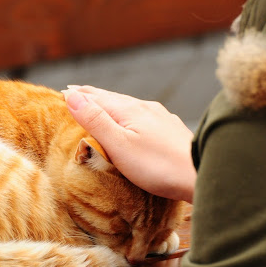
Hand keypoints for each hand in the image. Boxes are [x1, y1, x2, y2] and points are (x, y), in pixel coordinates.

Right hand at [62, 85, 195, 202]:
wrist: (202, 175)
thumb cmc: (158, 166)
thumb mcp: (119, 145)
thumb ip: (95, 120)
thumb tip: (72, 96)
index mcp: (128, 110)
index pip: (96, 97)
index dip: (79, 95)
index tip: (64, 91)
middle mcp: (144, 108)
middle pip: (112, 98)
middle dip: (92, 95)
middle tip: (76, 92)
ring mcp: (160, 117)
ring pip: (128, 105)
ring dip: (109, 103)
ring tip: (99, 103)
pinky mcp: (170, 129)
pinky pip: (141, 115)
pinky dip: (127, 113)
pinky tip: (132, 119)